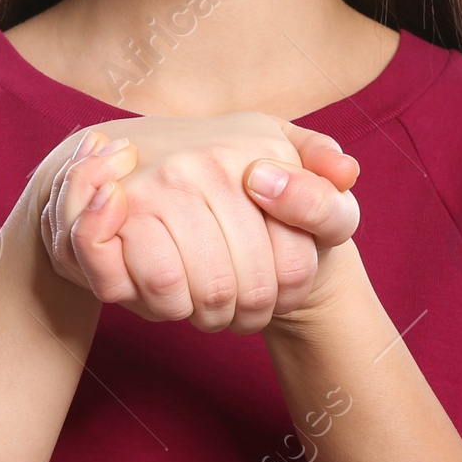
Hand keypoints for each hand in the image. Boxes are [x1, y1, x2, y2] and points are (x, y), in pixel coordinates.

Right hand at [33, 114, 358, 334]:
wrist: (124, 156)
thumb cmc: (216, 167)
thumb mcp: (277, 155)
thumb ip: (320, 174)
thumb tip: (345, 173)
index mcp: (261, 145)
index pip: (298, 263)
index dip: (289, 296)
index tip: (276, 291)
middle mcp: (210, 161)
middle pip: (253, 288)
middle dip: (246, 315)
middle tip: (236, 310)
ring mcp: (162, 183)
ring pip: (209, 295)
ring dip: (206, 316)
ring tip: (203, 305)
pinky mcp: (115, 209)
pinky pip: (160, 288)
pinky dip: (164, 308)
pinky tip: (167, 297)